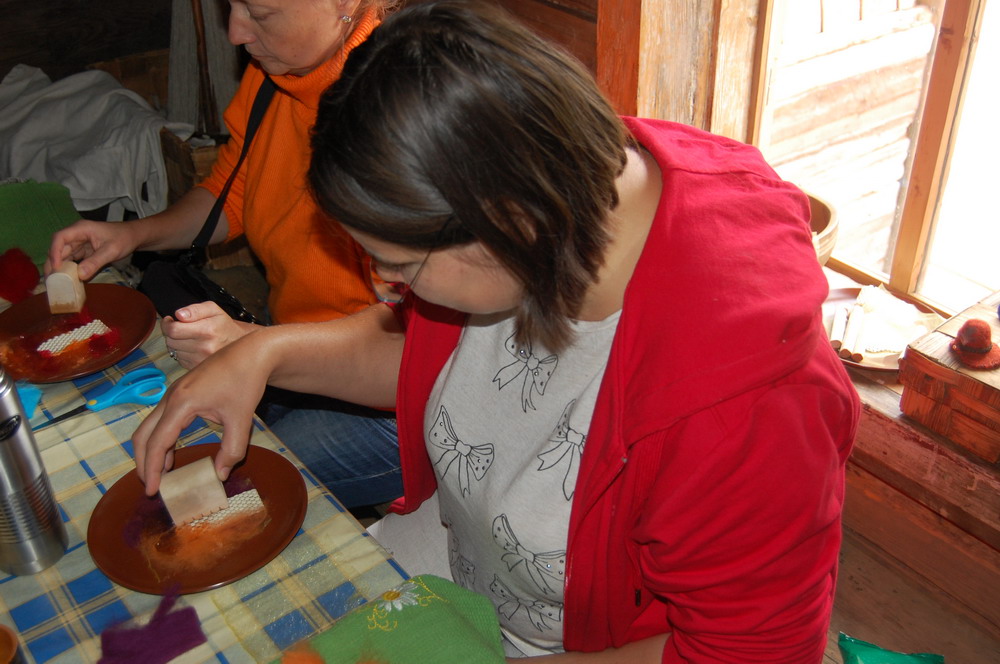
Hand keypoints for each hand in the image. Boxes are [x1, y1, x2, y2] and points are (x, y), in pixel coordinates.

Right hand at [45, 219, 140, 279]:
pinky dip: (69, 269)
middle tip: (50, 280)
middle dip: (53, 264)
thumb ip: (96, 262)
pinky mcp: (83, 251)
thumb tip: (80, 276)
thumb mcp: (111, 251)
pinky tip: (67, 280)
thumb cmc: (123, 238)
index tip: (55, 267)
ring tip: (55, 283)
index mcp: (81, 229)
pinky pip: (72, 260)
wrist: (133, 236)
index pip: (60, 238)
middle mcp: (76, 235)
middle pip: (58, 248)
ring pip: (63, 255)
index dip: (54, 252)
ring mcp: (79, 243)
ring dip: (59, 268)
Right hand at [132, 338, 268, 495]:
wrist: (251, 353)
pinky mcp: (180, 392)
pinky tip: (171, 455)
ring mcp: (173, 393)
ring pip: (149, 427)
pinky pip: (161, 420)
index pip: (157, 443)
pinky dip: (160, 439)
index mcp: (181, 403)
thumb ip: (232, 450)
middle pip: (143, 435)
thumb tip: (219, 476)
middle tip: (151, 486)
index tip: (152, 491)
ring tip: (160, 475)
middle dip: (144, 463)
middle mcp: (170, 397)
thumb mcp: (241, 420)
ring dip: (150, 451)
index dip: (152, 470)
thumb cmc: (246, 382)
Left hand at [162, 301, 258, 367]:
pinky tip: (193, 348)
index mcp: (207, 330)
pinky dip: (183, 353)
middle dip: (172, 333)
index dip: (167, 324)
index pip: (173, 330)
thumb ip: (195, 309)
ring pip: (174, 351)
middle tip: (182, 328)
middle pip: (171, 341)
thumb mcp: (213, 309)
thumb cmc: (224, 325)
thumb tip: (179, 314)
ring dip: (177, 343)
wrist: (239, 343)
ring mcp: (201, 360)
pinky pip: (179, 359)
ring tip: (191, 338)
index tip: (170, 320)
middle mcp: (205, 348)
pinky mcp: (198, 368)